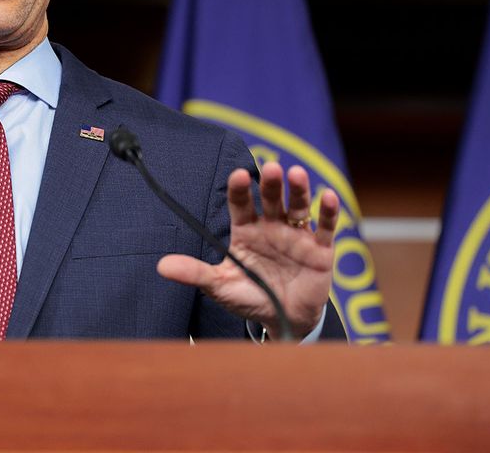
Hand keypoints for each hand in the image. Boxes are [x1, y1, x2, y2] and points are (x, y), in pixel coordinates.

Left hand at [157, 162, 337, 339]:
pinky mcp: (320, 250)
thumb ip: (195, 273)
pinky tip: (327, 196)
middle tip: (272, 168)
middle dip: (272, 184)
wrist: (283, 321)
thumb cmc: (250, 297)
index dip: (240, 190)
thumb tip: (161, 267)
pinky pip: (325, 227)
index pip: (241, 205)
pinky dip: (328, 212)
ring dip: (299, 191)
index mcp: (246, 231)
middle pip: (271, 200)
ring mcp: (296, 236)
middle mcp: (272, 227)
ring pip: (298, 207)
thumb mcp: (221, 286)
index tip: (238, 176)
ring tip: (297, 174)